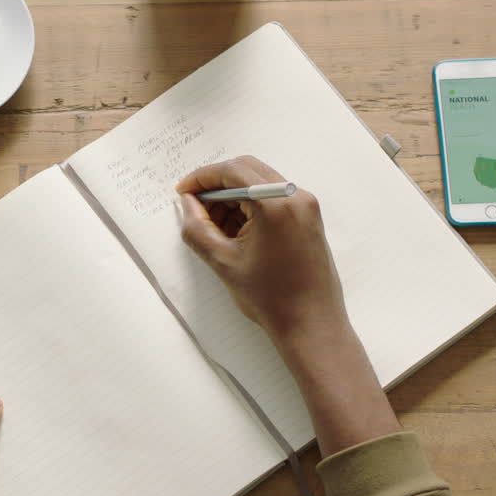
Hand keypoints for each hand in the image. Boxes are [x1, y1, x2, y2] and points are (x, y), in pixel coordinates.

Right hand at [175, 156, 349, 345]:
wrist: (312, 324)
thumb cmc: (272, 298)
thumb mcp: (223, 261)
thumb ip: (197, 228)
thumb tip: (188, 203)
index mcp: (275, 204)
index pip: (232, 171)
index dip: (202, 178)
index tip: (184, 191)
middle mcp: (295, 197)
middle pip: (247, 170)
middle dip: (217, 185)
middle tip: (196, 207)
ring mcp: (305, 206)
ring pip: (259, 183)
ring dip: (233, 196)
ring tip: (214, 226)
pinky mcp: (308, 217)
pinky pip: (273, 197)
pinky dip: (250, 206)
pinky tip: (235, 230)